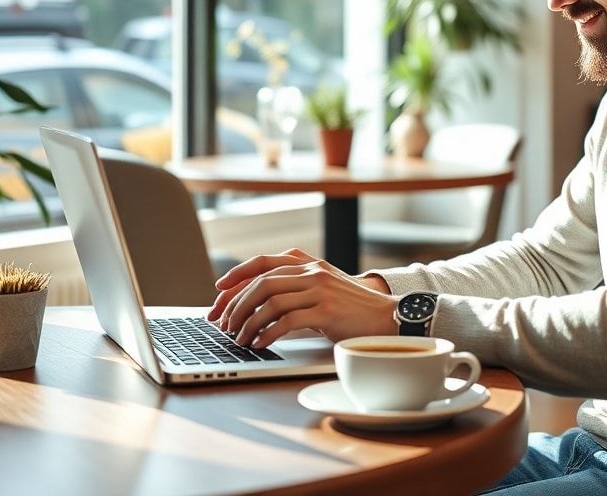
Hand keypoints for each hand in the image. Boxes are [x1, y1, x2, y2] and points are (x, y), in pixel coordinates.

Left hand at [206, 248, 397, 347]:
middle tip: (224, 324)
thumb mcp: (323, 290)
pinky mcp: (326, 311)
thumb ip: (296, 288)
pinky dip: (267, 333)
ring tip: (239, 338)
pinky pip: (286, 321)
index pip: (264, 262)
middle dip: (236, 304)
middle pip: (261, 282)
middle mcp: (313, 272)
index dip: (237, 274)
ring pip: (270, 301)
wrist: (388, 317)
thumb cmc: (352, 309)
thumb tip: (258, 304)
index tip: (218, 290)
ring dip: (249, 322)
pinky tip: (260, 344)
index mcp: (309, 264)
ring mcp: (320, 290)